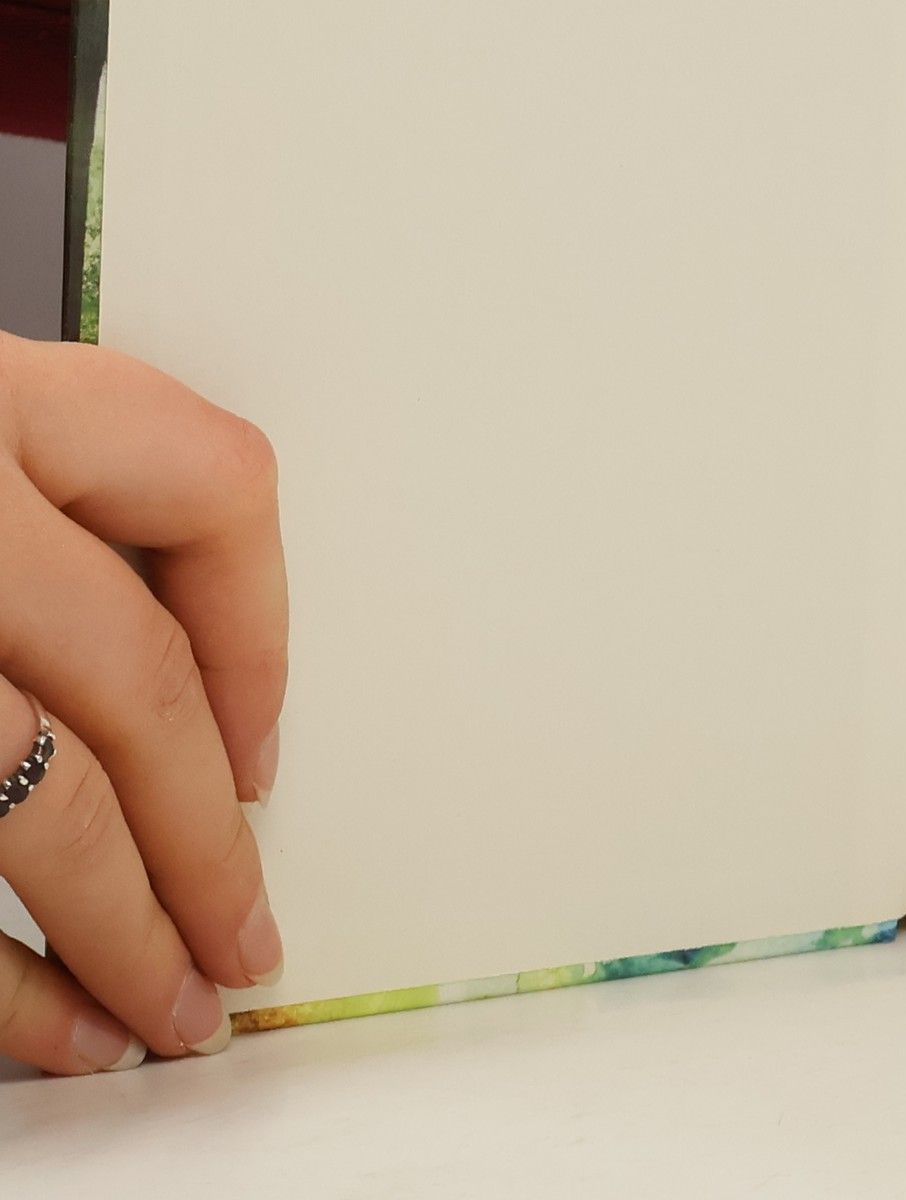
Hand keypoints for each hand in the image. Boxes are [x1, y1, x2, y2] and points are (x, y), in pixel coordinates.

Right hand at [0, 337, 284, 1072]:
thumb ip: (28, 526)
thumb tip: (187, 706)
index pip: (211, 487)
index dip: (262, 630)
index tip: (262, 741)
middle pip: (131, 684)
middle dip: (206, 839)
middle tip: (242, 934)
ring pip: (38, 805)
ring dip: (121, 931)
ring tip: (166, 1011)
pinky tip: (43, 1032)